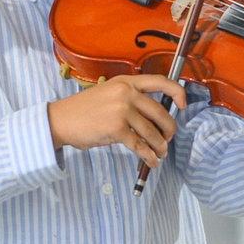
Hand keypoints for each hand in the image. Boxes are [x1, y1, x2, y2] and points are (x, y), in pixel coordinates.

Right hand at [50, 73, 185, 165]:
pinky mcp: (116, 128)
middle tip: (168, 139)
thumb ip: (130, 98)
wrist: (61, 120)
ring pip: (152, 131)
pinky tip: (151, 161)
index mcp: (126, 82)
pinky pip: (140, 145)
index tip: (183, 106)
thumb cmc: (84, 110)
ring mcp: (122, 110)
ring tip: (160, 154)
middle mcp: (126, 93)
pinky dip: (148, 156)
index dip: (177, 93)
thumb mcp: (109, 93)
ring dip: (160, 146)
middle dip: (169, 130)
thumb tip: (155, 117)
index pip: (161, 82)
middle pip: (160, 112)